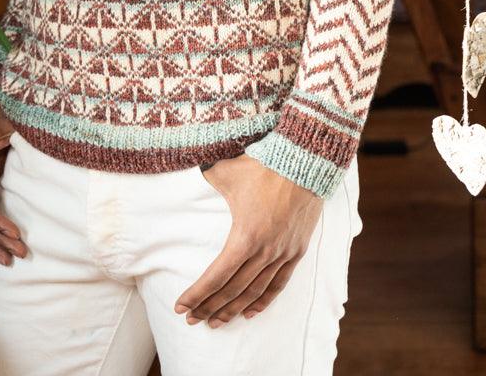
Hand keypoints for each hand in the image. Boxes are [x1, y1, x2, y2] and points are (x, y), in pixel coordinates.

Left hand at [174, 154, 322, 327]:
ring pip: (254, 292)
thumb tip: (193, 173)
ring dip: (233, 310)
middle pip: (232, 290)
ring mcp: (281, 254)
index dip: (197, 295)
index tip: (181, 307)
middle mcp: (264, 252)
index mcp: (245, 237)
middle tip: (192, 320)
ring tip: (215, 322)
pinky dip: (263, 302)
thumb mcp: (225, 170)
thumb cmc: (262, 165)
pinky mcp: (296, 252)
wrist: (304, 163)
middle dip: (209, 307)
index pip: (216, 276)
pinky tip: (250, 313)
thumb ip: (206, 177)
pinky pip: (278, 284)